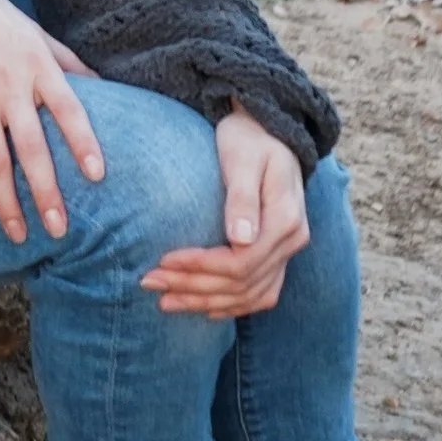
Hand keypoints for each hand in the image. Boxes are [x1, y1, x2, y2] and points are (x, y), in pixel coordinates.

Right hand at [0, 0, 105, 243]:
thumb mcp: (38, 33)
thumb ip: (68, 61)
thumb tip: (103, 83)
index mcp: (38, 69)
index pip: (68, 110)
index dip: (82, 142)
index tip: (97, 175)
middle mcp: (9, 89)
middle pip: (31, 148)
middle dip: (45, 191)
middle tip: (59, 229)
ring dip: (6, 200)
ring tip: (18, 234)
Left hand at [141, 108, 309, 319]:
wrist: (267, 132)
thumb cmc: (248, 140)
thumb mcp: (243, 159)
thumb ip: (242, 198)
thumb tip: (240, 239)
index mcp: (286, 219)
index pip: (241, 261)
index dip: (200, 267)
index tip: (163, 261)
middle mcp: (292, 241)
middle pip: (241, 282)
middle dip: (193, 286)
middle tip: (149, 282)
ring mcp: (288, 250)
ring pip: (250, 294)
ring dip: (206, 302)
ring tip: (165, 301)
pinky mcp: (278, 254)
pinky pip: (260, 292)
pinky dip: (232, 305)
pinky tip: (202, 308)